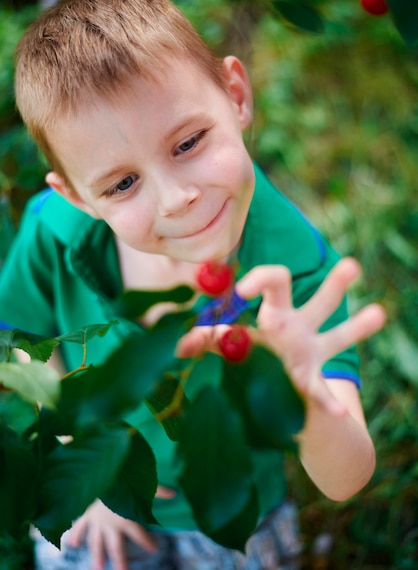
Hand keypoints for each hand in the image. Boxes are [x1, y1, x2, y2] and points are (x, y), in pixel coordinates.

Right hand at [66, 487, 174, 569]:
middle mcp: (111, 524)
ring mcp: (97, 520)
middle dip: (119, 561)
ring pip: (96, 542)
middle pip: (116, 547)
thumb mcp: (143, 485)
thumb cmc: (125, 478)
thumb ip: (158, 491)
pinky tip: (72, 543)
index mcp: (127, 518)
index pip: (139, 534)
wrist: (103, 473)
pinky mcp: (86, 514)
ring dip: (97, 555)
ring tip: (98, 567)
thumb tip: (174, 494)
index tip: (154, 549)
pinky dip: (75, 534)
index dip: (146, 542)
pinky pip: (80, 526)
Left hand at [178, 258, 385, 414]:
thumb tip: (181, 340)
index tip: (243, 289)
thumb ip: (209, 338)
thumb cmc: (248, 356)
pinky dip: (327, 404)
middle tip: (352, 267)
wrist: (269, 394)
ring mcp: (313, 355)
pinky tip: (337, 413)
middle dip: (336, 286)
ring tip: (380, 313)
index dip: (262, 278)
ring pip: (338, 336)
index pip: (275, 283)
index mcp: (275, 313)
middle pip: (320, 302)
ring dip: (359, 327)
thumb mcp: (231, 345)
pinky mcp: (314, 384)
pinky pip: (322, 394)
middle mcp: (300, 329)